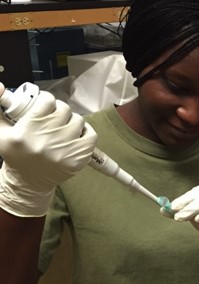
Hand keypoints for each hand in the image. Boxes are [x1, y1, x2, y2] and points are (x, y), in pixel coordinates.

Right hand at [0, 89, 96, 216]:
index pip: (47, 101)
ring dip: (72, 121)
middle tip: (54, 116)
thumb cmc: (16, 155)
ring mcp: (65, 150)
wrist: (29, 183)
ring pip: (78, 120)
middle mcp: (47, 140)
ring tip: (64, 127)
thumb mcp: (1, 133)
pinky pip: (91, 136)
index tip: (45, 105)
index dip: (47, 100)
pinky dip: (86, 132)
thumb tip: (0, 86)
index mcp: (26, 132)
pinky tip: (77, 134)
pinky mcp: (78, 159)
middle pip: (64, 109)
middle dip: (59, 110)